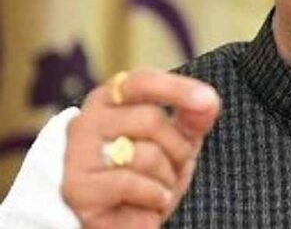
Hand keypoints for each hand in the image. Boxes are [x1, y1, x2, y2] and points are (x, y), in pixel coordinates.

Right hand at [61, 69, 220, 228]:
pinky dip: (153, 197)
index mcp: (110, 99)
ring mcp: (77, 154)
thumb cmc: (148, 175)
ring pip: (144, 154)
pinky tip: (148, 204)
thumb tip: (208, 101)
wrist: (120, 223)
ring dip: (165, 178)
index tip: (209, 101)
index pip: (142, 82)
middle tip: (172, 168)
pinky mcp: (76, 188)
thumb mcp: (177, 142)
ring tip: (156, 188)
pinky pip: (131, 184)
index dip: (177, 89)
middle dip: (177, 149)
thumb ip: (193, 118)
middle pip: (151, 120)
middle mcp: (87, 120)